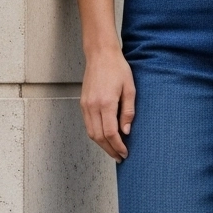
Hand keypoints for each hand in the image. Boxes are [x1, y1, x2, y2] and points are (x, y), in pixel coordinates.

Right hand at [80, 44, 135, 161]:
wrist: (100, 55)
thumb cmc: (117, 68)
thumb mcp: (130, 89)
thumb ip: (128, 111)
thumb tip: (126, 131)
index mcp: (106, 103)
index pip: (111, 133)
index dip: (118, 146)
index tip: (125, 153)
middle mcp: (93, 106)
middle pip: (99, 137)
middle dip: (110, 149)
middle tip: (119, 157)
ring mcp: (86, 105)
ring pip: (91, 133)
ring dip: (102, 144)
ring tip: (113, 150)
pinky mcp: (83, 103)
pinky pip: (88, 124)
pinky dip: (96, 134)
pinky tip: (105, 137)